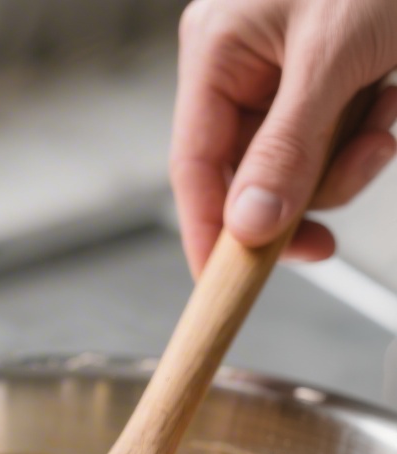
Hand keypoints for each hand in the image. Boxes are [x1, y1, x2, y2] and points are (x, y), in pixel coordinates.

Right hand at [170, 0, 396, 276]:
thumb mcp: (333, 59)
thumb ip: (287, 149)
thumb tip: (248, 227)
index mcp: (218, 51)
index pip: (194, 167)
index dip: (210, 234)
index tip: (231, 286)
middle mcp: (242, 66)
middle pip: (250, 177)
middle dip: (308, 190)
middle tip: (350, 188)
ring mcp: (285, 76)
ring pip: (298, 170)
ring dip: (351, 161)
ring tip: (386, 116)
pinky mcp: (327, 82)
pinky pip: (334, 144)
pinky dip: (369, 136)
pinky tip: (391, 100)